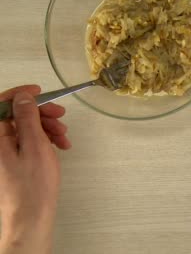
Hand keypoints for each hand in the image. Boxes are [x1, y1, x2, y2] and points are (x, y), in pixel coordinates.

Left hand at [0, 85, 70, 253]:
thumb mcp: (34, 145)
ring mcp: (3, 153)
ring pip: (24, 128)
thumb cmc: (33, 185)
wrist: (30, 218)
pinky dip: (44, 140)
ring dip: (46, 128)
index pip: (2, 104)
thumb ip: (27, 117)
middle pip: (15, 115)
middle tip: (61, 118)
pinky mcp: (12, 162)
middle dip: (40, 113)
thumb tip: (23, 97)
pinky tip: (58, 147)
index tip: (41, 93)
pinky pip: (26, 142)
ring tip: (64, 138)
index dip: (20, 95)